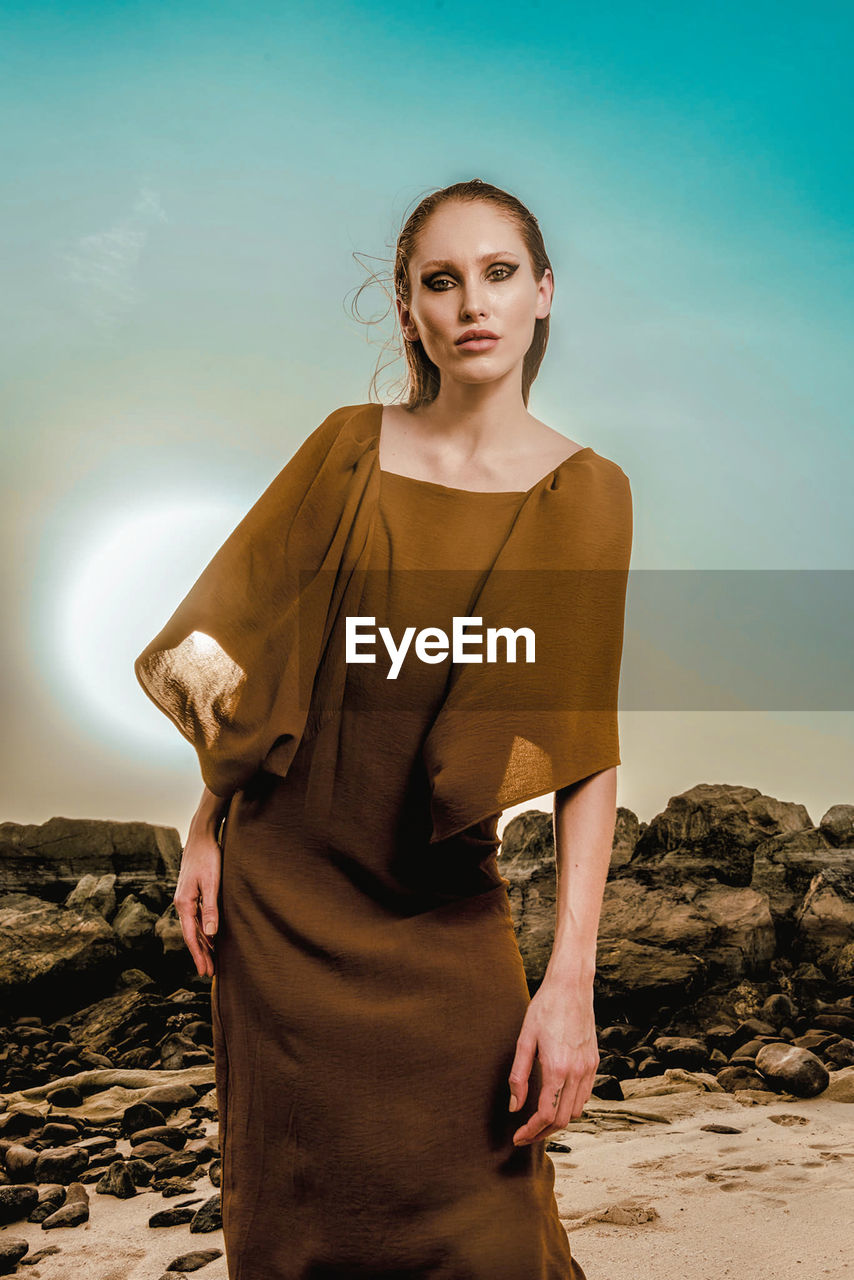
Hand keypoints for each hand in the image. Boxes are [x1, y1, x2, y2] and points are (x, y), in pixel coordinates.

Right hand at [173, 826, 221, 978]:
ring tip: (212, 960)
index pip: (191, 936)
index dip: (198, 955)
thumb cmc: (208, 857)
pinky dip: (204, 930)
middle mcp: (182, 903)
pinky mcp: (193, 893)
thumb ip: (211, 908)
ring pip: (195, 927)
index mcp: (184, 903)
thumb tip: (211, 933)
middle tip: (209, 973)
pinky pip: (197, 918)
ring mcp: (186, 898)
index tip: (205, 972)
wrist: (201, 836)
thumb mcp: (213, 883)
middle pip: (192, 935)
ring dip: (203, 944)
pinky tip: (211, 937)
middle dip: (201, 954)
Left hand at [507, 976, 598, 1144]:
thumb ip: (519, 1076)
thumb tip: (515, 1107)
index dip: (530, 1131)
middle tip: (525, 1134)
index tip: (517, 1137)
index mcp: (557, 1068)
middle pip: (563, 1120)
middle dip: (543, 1132)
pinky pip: (585, 1095)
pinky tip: (557, 1100)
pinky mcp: (594, 1062)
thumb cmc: (544, 1009)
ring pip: (577, 1111)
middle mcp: (577, 1072)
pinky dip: (571, 1106)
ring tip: (539, 1121)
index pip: (546, 1115)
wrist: (571, 987)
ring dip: (558, 1121)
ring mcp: (589, 1068)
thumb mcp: (524, 1039)